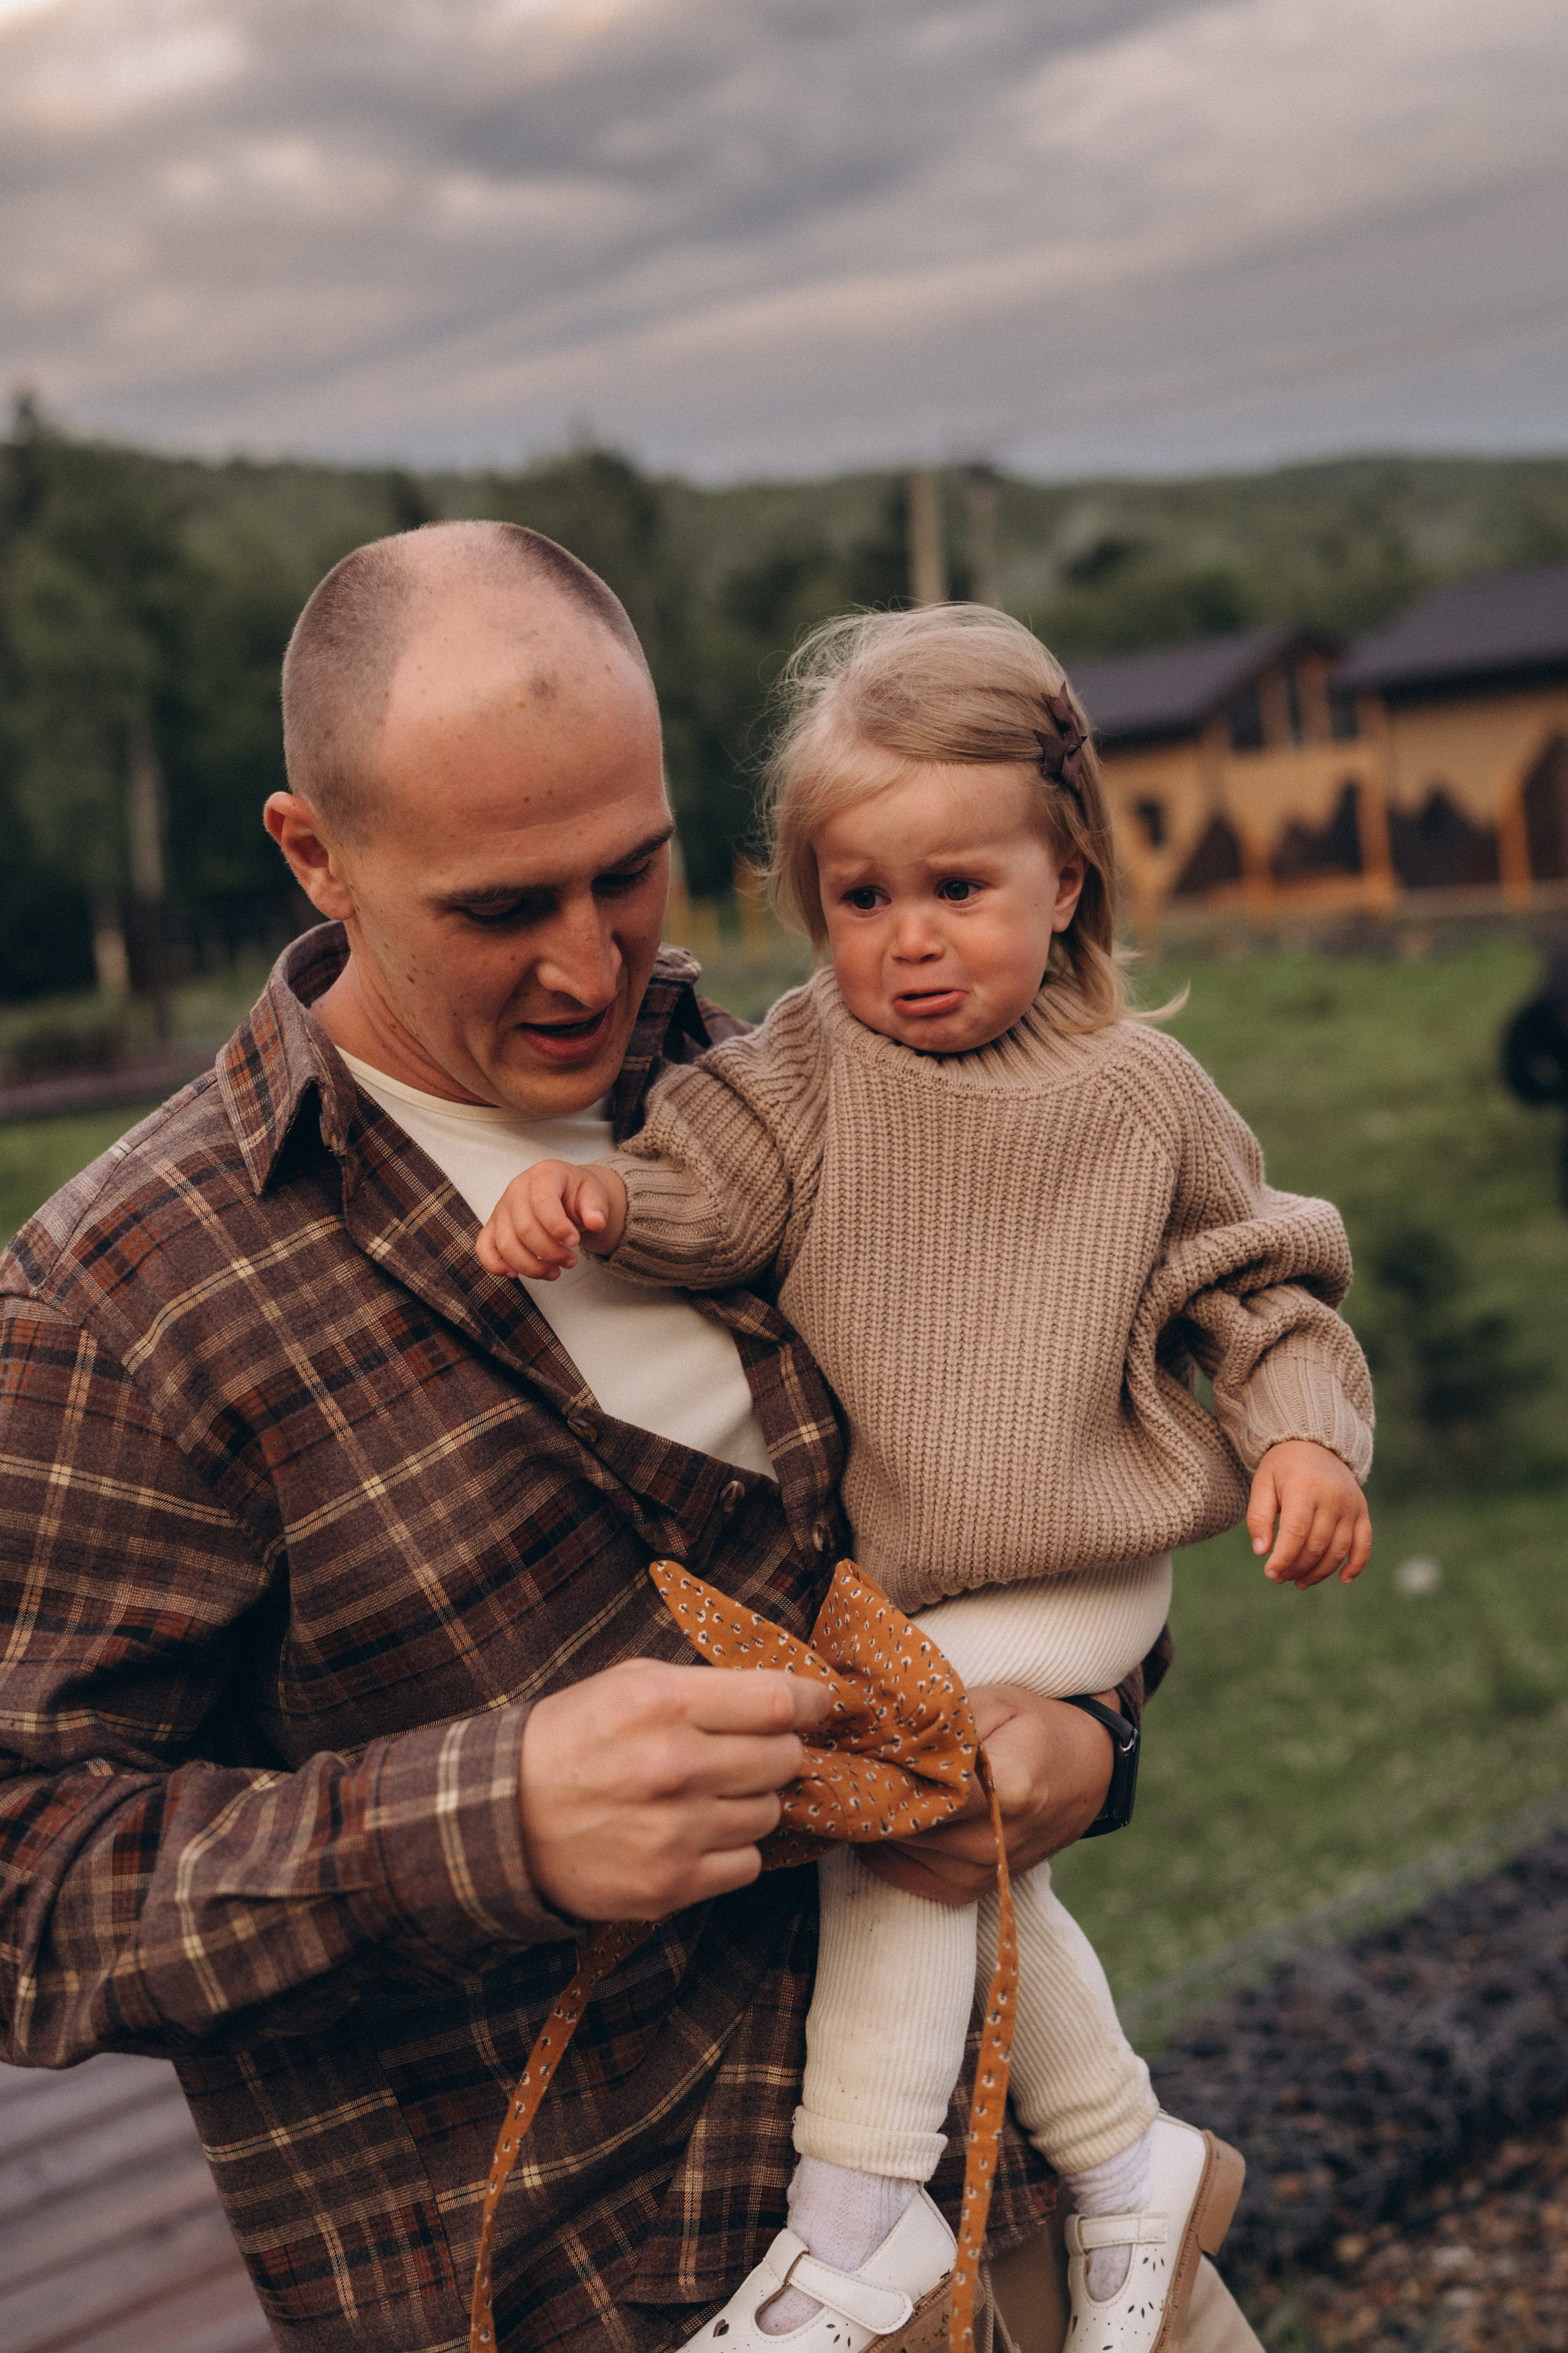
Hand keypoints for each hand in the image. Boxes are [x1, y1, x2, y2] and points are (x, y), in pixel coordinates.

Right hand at [476, 1159, 627, 1280]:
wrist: (565, 1194)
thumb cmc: (577, 1193)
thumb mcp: (593, 1193)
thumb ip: (596, 1206)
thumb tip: (596, 1222)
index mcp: (542, 1175)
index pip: (542, 1201)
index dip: (558, 1227)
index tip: (575, 1242)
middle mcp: (516, 1189)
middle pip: (525, 1228)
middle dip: (550, 1252)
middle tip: (570, 1261)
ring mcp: (502, 1209)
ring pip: (506, 1244)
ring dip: (531, 1266)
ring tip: (554, 1271)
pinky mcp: (493, 1227)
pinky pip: (484, 1248)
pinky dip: (496, 1265)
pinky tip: (517, 1273)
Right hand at [519, 1660, 830, 1919]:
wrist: (503, 1818)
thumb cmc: (572, 1739)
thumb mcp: (629, 1682)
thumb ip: (705, 1685)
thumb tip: (783, 1694)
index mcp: (664, 1704)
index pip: (778, 1702)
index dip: (812, 1701)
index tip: (818, 1703)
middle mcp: (676, 1767)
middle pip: (784, 1757)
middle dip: (778, 1749)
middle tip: (751, 1748)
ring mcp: (676, 1832)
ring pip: (769, 1812)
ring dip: (752, 1799)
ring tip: (709, 1791)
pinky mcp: (670, 1885)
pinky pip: (747, 1863)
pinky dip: (733, 1847)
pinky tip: (698, 1831)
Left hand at [857, 1683, 1118, 1906]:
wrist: (1084, 1775)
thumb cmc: (1035, 1729)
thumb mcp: (997, 1703)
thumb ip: (944, 1722)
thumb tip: (882, 1738)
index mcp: (1009, 1792)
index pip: (928, 1794)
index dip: (887, 1770)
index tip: (860, 1749)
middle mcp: (992, 1844)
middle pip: (904, 1824)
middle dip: (874, 1793)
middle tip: (854, 1762)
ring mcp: (980, 1875)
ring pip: (895, 1849)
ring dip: (878, 1818)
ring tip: (874, 1782)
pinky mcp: (966, 1893)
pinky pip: (900, 1872)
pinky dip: (888, 1843)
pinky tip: (893, 1810)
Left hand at [1247, 1439, 1370, 1586]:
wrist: (1315, 1443)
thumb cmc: (1283, 1467)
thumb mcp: (1262, 1483)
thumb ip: (1258, 1517)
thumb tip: (1261, 1552)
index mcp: (1304, 1488)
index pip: (1296, 1533)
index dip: (1283, 1558)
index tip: (1270, 1573)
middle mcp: (1332, 1498)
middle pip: (1317, 1545)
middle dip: (1297, 1567)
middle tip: (1280, 1578)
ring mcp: (1351, 1506)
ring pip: (1338, 1550)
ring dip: (1319, 1572)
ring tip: (1300, 1581)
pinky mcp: (1361, 1511)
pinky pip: (1363, 1543)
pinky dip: (1356, 1565)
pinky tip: (1342, 1580)